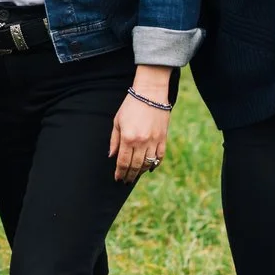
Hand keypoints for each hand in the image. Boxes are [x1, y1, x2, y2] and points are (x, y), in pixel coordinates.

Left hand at [109, 66, 172, 181]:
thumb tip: (111, 155)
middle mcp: (141, 142)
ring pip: (147, 163)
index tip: (118, 178)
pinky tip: (149, 168)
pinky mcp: (163, 139)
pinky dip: (154, 164)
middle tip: (126, 180)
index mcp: (128, 138)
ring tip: (135, 175)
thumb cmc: (130, 106)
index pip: (123, 161)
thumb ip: (114, 140)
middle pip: (135, 165)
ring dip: (140, 171)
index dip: (120, 172)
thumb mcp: (117, 121)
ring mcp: (154, 141)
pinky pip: (159, 157)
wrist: (150, 94)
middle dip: (129, 175)